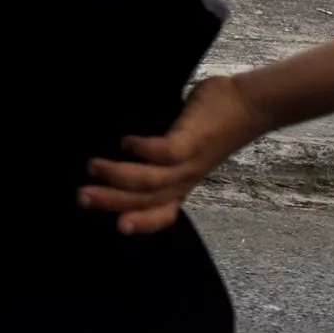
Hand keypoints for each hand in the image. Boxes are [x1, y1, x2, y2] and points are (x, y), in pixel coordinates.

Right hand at [81, 75, 272, 234]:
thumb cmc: (214, 120)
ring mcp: (190, 162)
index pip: (163, 213)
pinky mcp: (193, 141)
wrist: (251, 105)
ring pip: (151, 182)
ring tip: (92, 165)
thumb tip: (119, 143)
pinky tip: (125, 141)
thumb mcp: (185, 144)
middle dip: (111, 201)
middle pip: (146, 201)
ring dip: (118, 176)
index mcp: (183, 182)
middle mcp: (185, 178)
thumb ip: (159, 151)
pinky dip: (142, 150)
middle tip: (82, 197)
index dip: (141, 224)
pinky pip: (165, 153)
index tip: (115, 227)